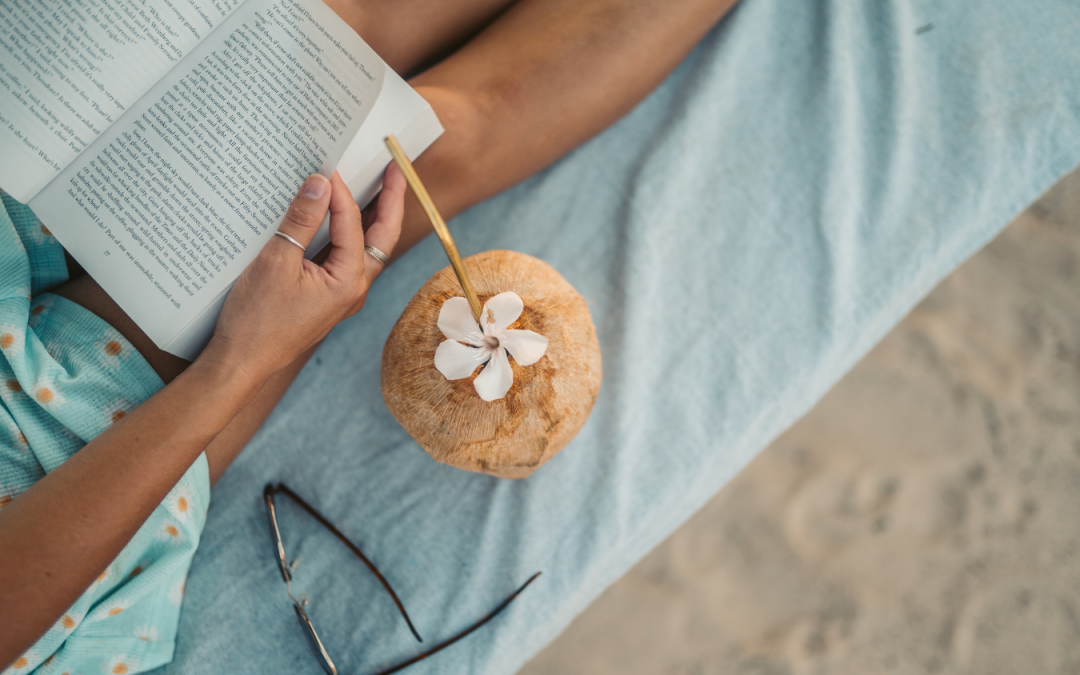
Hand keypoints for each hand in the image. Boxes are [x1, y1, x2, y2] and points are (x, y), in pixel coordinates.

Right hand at [202, 165, 404, 381]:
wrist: (242, 362)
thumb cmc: (256, 321)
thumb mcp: (276, 262)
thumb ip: (301, 221)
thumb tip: (319, 184)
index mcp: (348, 283)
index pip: (354, 225)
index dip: (342, 193)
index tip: (329, 167)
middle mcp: (354, 290)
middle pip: (382, 238)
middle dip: (390, 201)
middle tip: (395, 169)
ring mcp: (343, 295)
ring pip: (368, 249)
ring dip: (374, 218)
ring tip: (378, 187)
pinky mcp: (328, 297)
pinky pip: (348, 259)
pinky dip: (350, 235)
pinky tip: (340, 220)